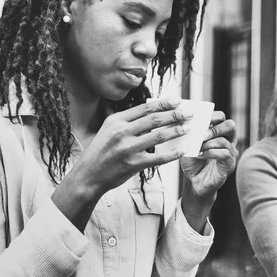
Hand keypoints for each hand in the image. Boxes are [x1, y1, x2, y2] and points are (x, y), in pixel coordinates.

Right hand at [71, 97, 194, 192]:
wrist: (88, 175)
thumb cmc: (100, 151)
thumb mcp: (109, 130)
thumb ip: (128, 121)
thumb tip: (153, 113)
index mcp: (116, 121)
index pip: (145, 108)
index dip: (163, 103)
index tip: (177, 100)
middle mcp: (122, 132)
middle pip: (154, 119)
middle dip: (174, 114)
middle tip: (189, 113)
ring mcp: (128, 149)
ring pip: (158, 136)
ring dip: (176, 131)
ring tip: (188, 128)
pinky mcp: (133, 164)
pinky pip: (158, 158)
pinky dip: (172, 154)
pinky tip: (181, 150)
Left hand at [180, 111, 237, 199]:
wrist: (193, 181)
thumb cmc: (192, 162)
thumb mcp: (188, 144)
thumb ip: (191, 133)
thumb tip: (187, 120)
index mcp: (219, 132)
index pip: (221, 117)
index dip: (212, 116)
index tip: (199, 120)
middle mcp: (228, 140)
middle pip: (230, 125)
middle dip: (215, 128)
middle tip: (202, 135)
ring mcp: (230, 152)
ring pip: (224, 141)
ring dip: (208, 143)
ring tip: (197, 148)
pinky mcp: (230, 164)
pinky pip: (225, 154)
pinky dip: (210, 153)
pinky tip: (200, 155)